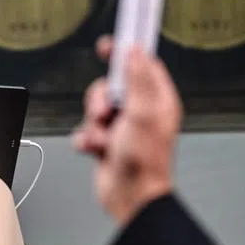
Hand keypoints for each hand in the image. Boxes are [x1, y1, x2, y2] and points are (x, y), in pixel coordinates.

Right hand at [72, 36, 182, 225]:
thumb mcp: (142, 113)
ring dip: (93, 123)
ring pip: (95, 107)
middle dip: (100, 99)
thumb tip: (134, 51)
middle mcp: (141, 111)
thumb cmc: (145, 162)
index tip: (108, 46)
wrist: (130, 198)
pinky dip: (87, 138)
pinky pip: (87, 129)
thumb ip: (137, 79)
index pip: (141, 64)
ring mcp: (123, 126)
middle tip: (105, 113)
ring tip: (103, 138)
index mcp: (157, 100)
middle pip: (110, 85)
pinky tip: (95, 148)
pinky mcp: (107, 142)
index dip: (124, 53)